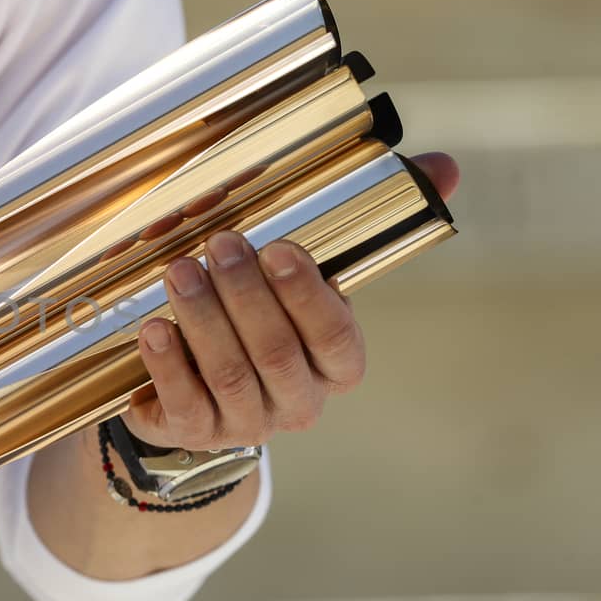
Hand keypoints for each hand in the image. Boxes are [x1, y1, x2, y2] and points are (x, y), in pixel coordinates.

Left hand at [125, 152, 460, 450]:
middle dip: (246, 295)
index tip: (280, 248)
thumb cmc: (265, 316)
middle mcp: (298, 401)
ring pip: (230, 374)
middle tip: (219, 245)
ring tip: (179, 272)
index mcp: (337, 367)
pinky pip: (184, 404)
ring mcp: (248, 423)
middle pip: (278, 353)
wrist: (200, 389)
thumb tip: (445, 167)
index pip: (335, 338)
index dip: (307, 296)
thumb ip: (374, 222)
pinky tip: (156, 327)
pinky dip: (169, 364)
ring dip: (205, 319)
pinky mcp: (196, 433)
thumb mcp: (309, 276)